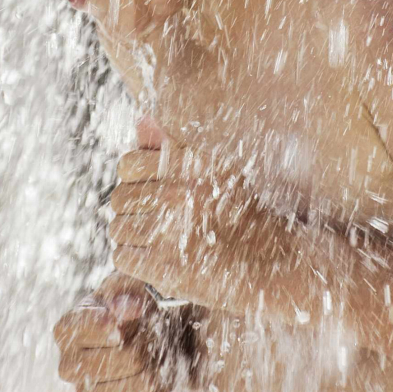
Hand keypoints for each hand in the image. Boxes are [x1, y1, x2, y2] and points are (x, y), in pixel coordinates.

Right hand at [53, 272, 175, 391]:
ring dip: (145, 379)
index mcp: (70, 328)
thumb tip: (121, 307)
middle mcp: (70, 364)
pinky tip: (158, 387)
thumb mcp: (137, 285)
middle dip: (135, 352)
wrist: (164, 340)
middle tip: (152, 340)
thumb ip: (127, 287)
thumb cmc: (144, 307)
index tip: (120, 328)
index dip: (96, 329)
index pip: (71, 330)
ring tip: (159, 363)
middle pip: (96, 366)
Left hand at [109, 146, 311, 318]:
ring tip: (150, 237)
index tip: (146, 188)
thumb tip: (140, 121)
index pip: (128, 164)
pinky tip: (152, 257)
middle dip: (131, 208)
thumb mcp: (218, 165)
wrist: (274, 260)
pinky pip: (123, 258)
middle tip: (148, 216)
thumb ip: (175, 142)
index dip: (133, 177)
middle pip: (119, 198)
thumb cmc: (243, 209)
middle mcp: (178, 195)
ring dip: (130, 234)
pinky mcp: (167, 269)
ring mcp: (171, 234)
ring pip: (118, 228)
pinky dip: (132, 259)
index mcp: (189, 165)